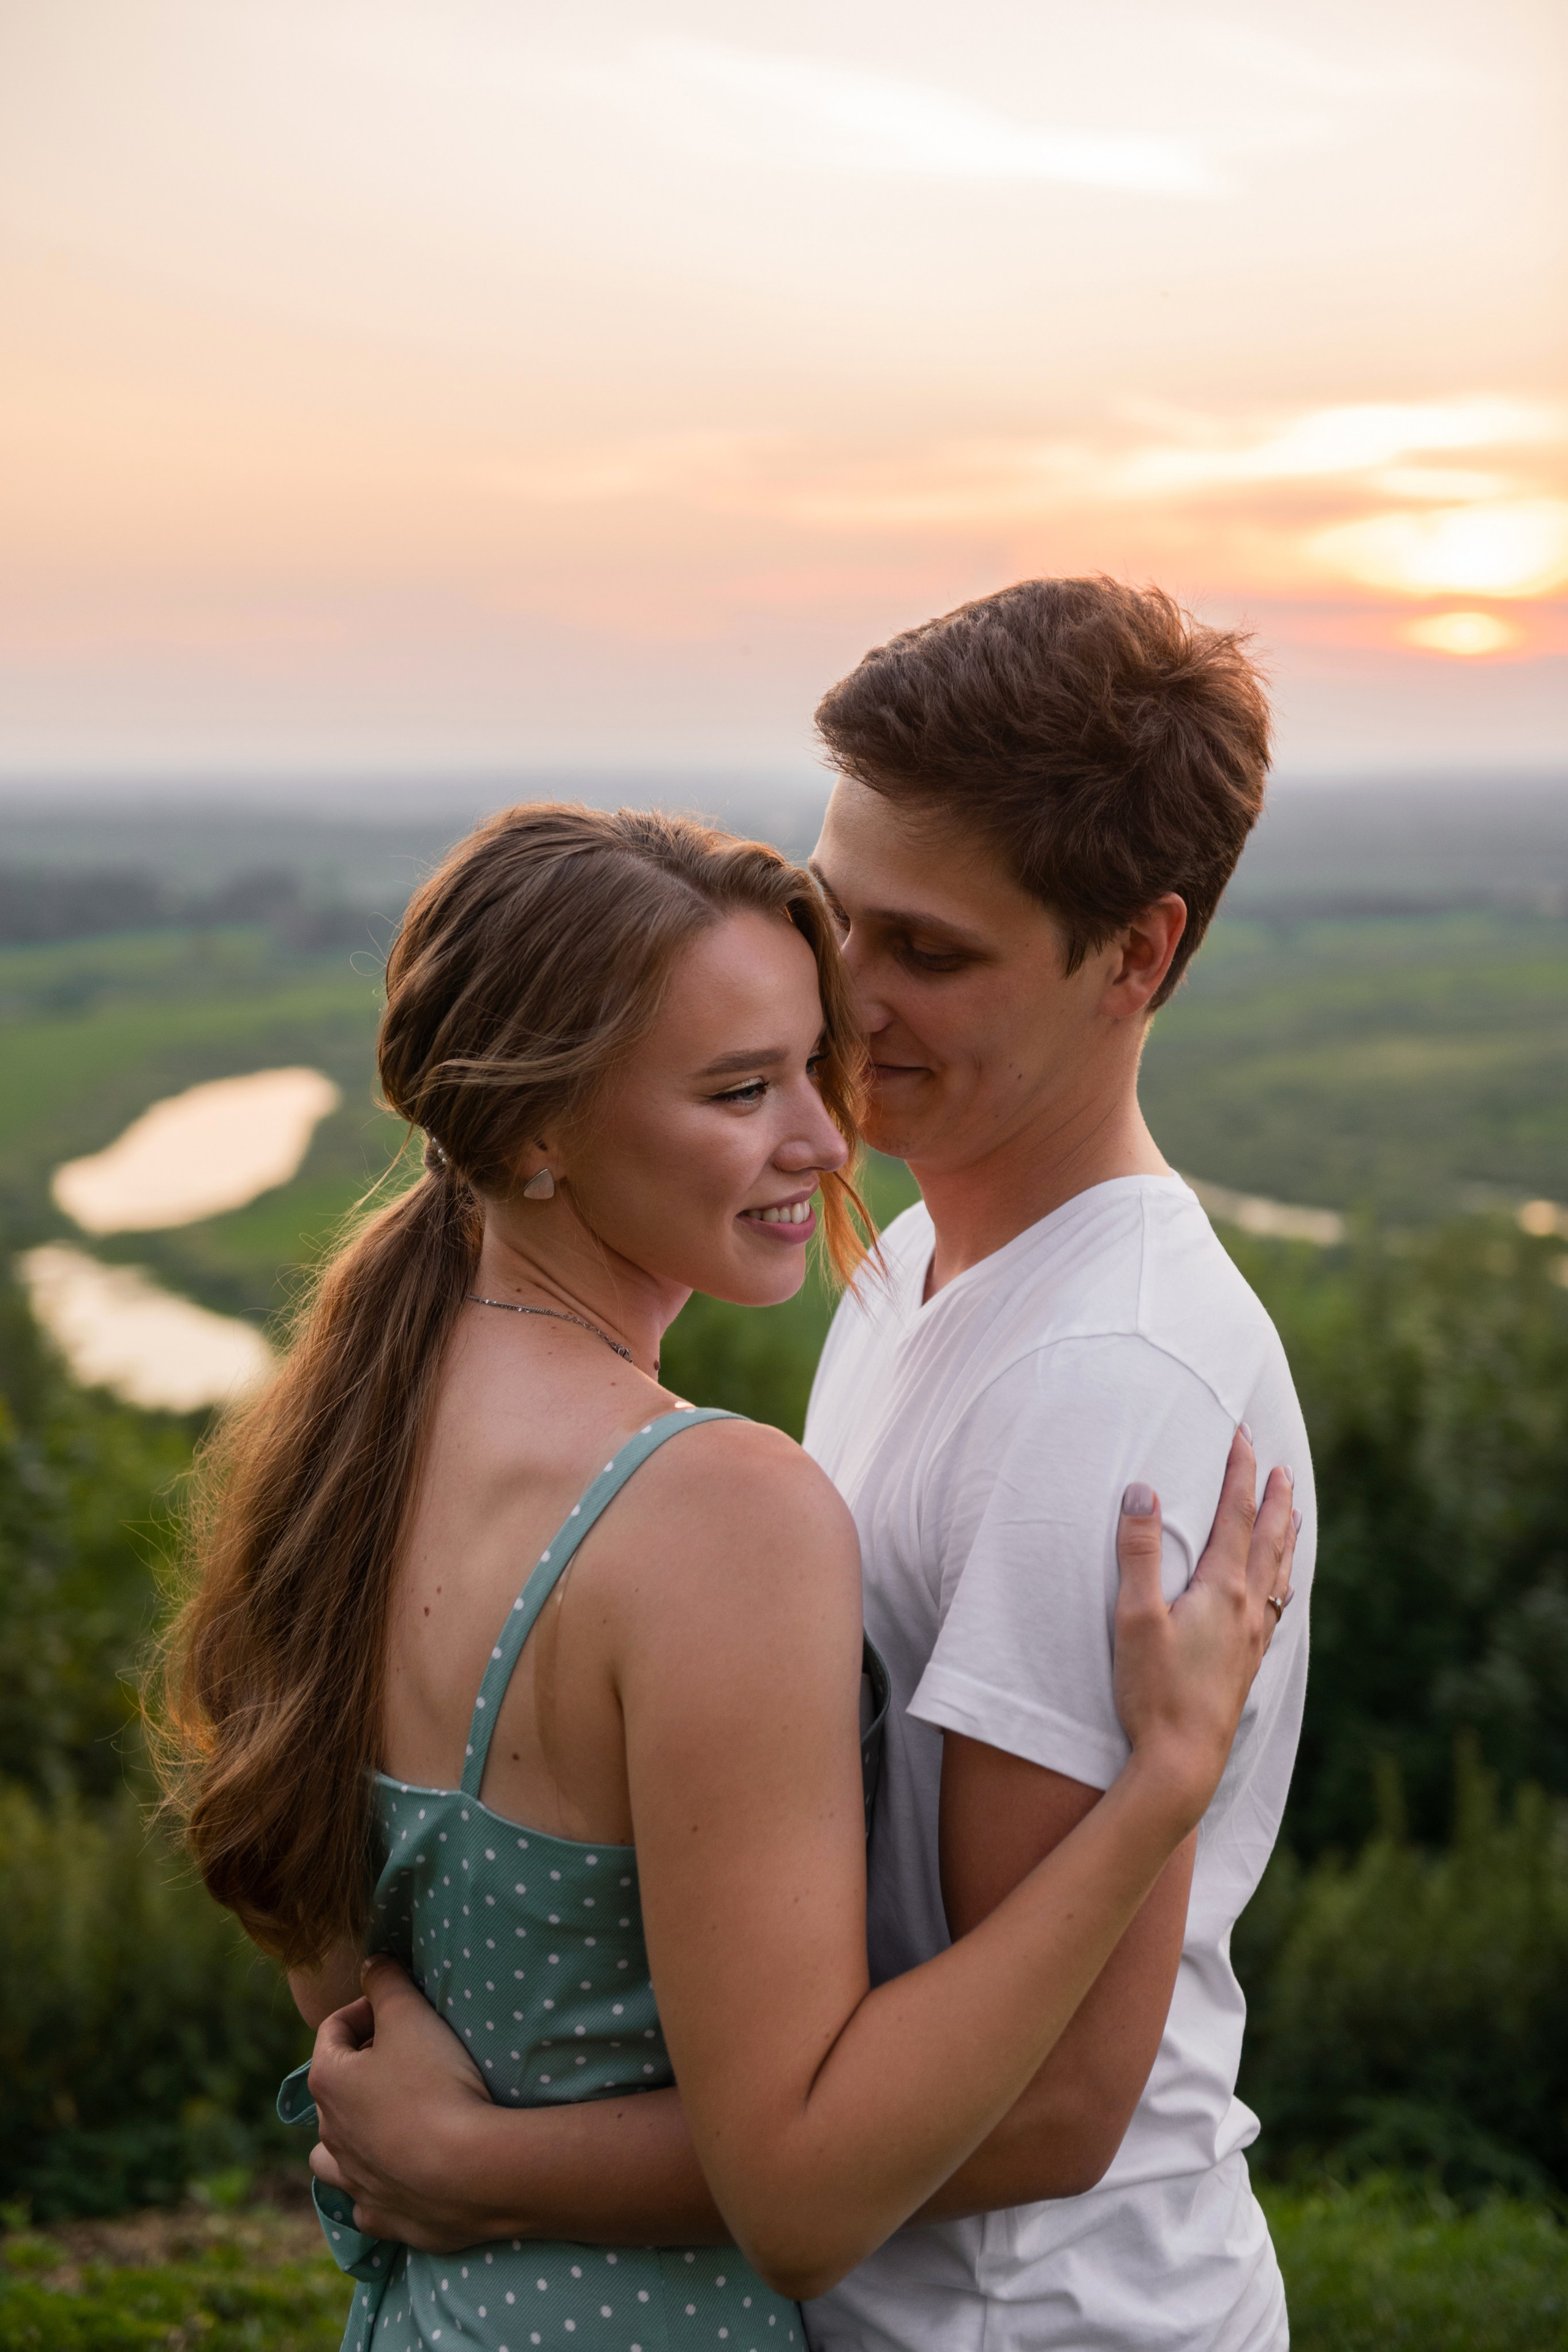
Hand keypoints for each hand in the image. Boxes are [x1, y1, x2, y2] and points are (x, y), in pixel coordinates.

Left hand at [307, 1956, 496, 2251]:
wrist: (468, 2172)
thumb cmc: (434, 2085)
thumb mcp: (411, 2014)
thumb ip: (387, 1982)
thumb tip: (371, 1964)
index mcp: (328, 2082)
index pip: (333, 2030)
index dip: (367, 2008)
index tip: (403, 2006)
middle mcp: (330, 2134)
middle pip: (334, 2089)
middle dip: (365, 2067)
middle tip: (411, 2054)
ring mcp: (353, 2181)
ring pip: (330, 2156)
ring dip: (351, 2135)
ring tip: (387, 2122)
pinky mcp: (382, 2218)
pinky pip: (364, 2200)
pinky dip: (375, 2185)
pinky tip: (402, 2176)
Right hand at [1111, 1429, 1297, 1824]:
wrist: (1183, 1761)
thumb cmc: (1153, 1691)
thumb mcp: (1136, 1618)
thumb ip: (1138, 1553)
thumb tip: (1143, 1489)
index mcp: (1222, 1589)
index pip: (1235, 1516)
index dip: (1239, 1472)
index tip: (1242, 1436)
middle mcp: (1247, 1609)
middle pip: (1268, 1540)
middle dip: (1273, 1499)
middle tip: (1281, 1467)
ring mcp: (1252, 1638)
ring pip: (1279, 1573)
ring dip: (1285, 1537)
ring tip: (1292, 1514)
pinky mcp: (1248, 1663)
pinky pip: (1276, 1605)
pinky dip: (1281, 1579)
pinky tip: (1279, 1587)